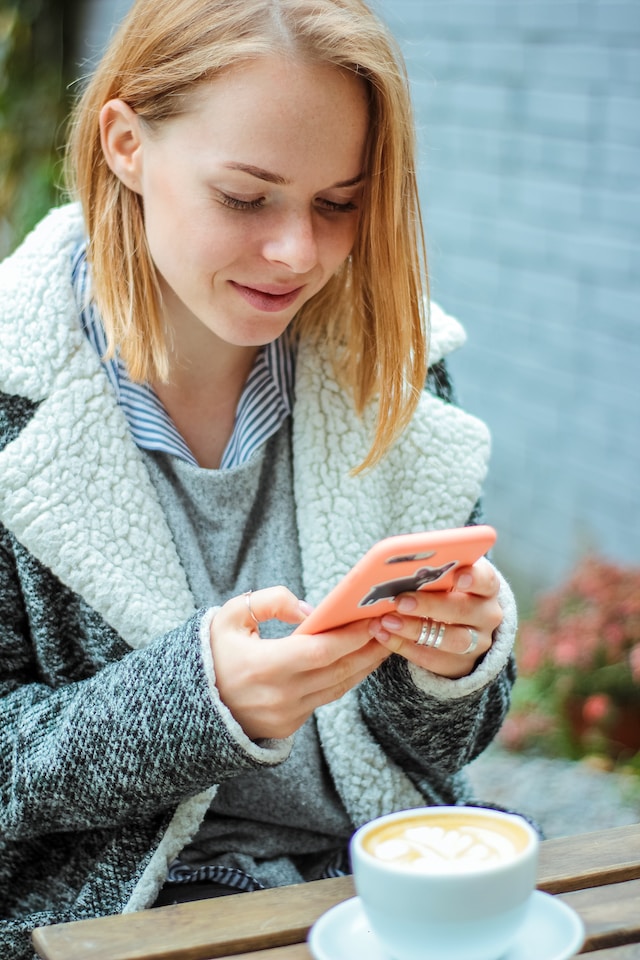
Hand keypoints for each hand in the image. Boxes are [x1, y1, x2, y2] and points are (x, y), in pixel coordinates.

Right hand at [209, 586, 389, 740]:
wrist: (189, 704)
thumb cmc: (212, 653)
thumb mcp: (231, 616)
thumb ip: (271, 602)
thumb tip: (311, 610)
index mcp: (264, 666)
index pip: (321, 650)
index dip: (352, 635)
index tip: (373, 618)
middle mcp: (279, 695)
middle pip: (338, 670)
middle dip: (368, 648)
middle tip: (390, 626)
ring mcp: (286, 715)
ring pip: (338, 687)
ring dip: (363, 665)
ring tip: (383, 642)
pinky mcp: (289, 726)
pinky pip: (325, 698)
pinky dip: (344, 678)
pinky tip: (357, 661)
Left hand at [367, 558, 502, 678]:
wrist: (460, 626)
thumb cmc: (446, 590)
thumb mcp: (446, 577)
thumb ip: (432, 570)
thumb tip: (401, 560)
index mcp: (486, 587)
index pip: (486, 580)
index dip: (473, 578)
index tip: (457, 576)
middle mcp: (487, 615)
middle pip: (464, 610)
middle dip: (430, 605)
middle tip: (401, 601)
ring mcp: (477, 643)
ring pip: (451, 639)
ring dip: (415, 629)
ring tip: (386, 621)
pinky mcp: (460, 664)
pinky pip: (432, 659)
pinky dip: (404, 646)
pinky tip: (383, 635)